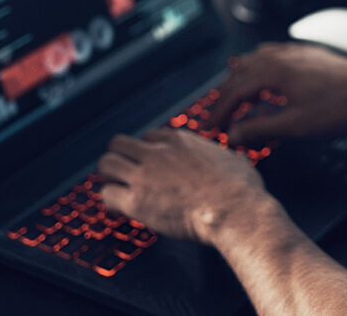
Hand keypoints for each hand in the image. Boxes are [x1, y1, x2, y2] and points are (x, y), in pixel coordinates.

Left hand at [98, 127, 268, 243]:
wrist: (235, 210)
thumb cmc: (240, 190)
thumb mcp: (236, 159)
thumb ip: (225, 156)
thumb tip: (234, 159)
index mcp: (181, 140)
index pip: (149, 136)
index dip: (146, 150)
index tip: (148, 163)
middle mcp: (159, 152)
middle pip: (119, 143)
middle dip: (119, 158)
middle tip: (124, 174)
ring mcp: (145, 174)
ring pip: (106, 164)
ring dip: (109, 177)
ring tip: (117, 189)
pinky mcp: (137, 200)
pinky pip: (107, 195)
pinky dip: (110, 202)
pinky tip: (118, 209)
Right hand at [207, 42, 346, 146]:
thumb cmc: (340, 107)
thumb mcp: (295, 126)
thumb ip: (260, 130)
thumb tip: (234, 135)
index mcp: (273, 71)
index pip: (234, 90)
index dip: (219, 111)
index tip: (211, 127)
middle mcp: (281, 55)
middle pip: (240, 72)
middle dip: (226, 95)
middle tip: (218, 116)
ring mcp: (295, 51)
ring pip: (255, 60)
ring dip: (241, 79)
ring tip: (236, 98)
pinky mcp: (308, 53)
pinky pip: (273, 55)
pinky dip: (260, 68)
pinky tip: (266, 79)